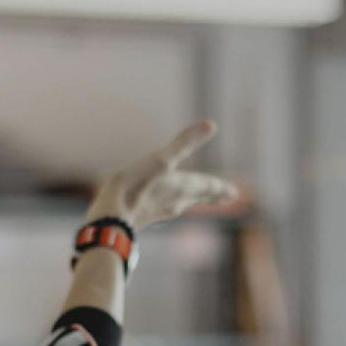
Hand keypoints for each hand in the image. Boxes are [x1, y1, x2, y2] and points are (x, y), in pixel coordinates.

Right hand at [85, 120, 238, 227]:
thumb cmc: (136, 188)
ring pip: (182, 204)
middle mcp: (175, 202)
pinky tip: (162, 206)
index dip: (221, 187)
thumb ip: (185, 143)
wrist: (110, 221)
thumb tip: (212, 124)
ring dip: (194, 200)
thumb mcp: (161, 159)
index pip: (207, 186)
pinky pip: (164, 209)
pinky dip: (171, 205)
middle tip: (227, 198)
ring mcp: (159, 211)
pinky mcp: (143, 217)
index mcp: (182, 188)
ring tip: (198, 199)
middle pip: (198, 197)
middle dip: (212, 195)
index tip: (235, 194)